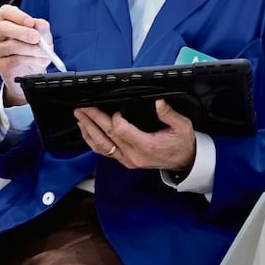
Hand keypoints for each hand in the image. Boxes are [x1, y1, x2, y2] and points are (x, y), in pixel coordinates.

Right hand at [0, 4, 54, 105]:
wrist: (33, 72)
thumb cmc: (35, 50)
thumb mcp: (43, 36)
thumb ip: (42, 28)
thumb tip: (38, 23)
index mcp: (8, 22)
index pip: (5, 11)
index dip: (17, 15)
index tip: (30, 22)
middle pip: (3, 28)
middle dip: (22, 32)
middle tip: (37, 38)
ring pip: (11, 45)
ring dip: (31, 49)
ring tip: (44, 53)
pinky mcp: (1, 64)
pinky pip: (15, 60)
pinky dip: (31, 60)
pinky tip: (38, 60)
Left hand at [74, 99, 195, 170]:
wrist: (185, 162)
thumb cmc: (182, 143)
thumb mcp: (182, 126)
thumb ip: (168, 113)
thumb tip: (158, 101)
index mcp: (146, 145)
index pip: (121, 130)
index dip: (115, 117)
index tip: (116, 108)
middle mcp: (133, 155)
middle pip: (107, 135)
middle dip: (93, 119)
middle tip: (82, 107)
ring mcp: (127, 160)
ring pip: (101, 145)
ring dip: (88, 129)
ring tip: (80, 116)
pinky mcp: (124, 161)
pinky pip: (104, 152)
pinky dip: (92, 140)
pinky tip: (86, 130)